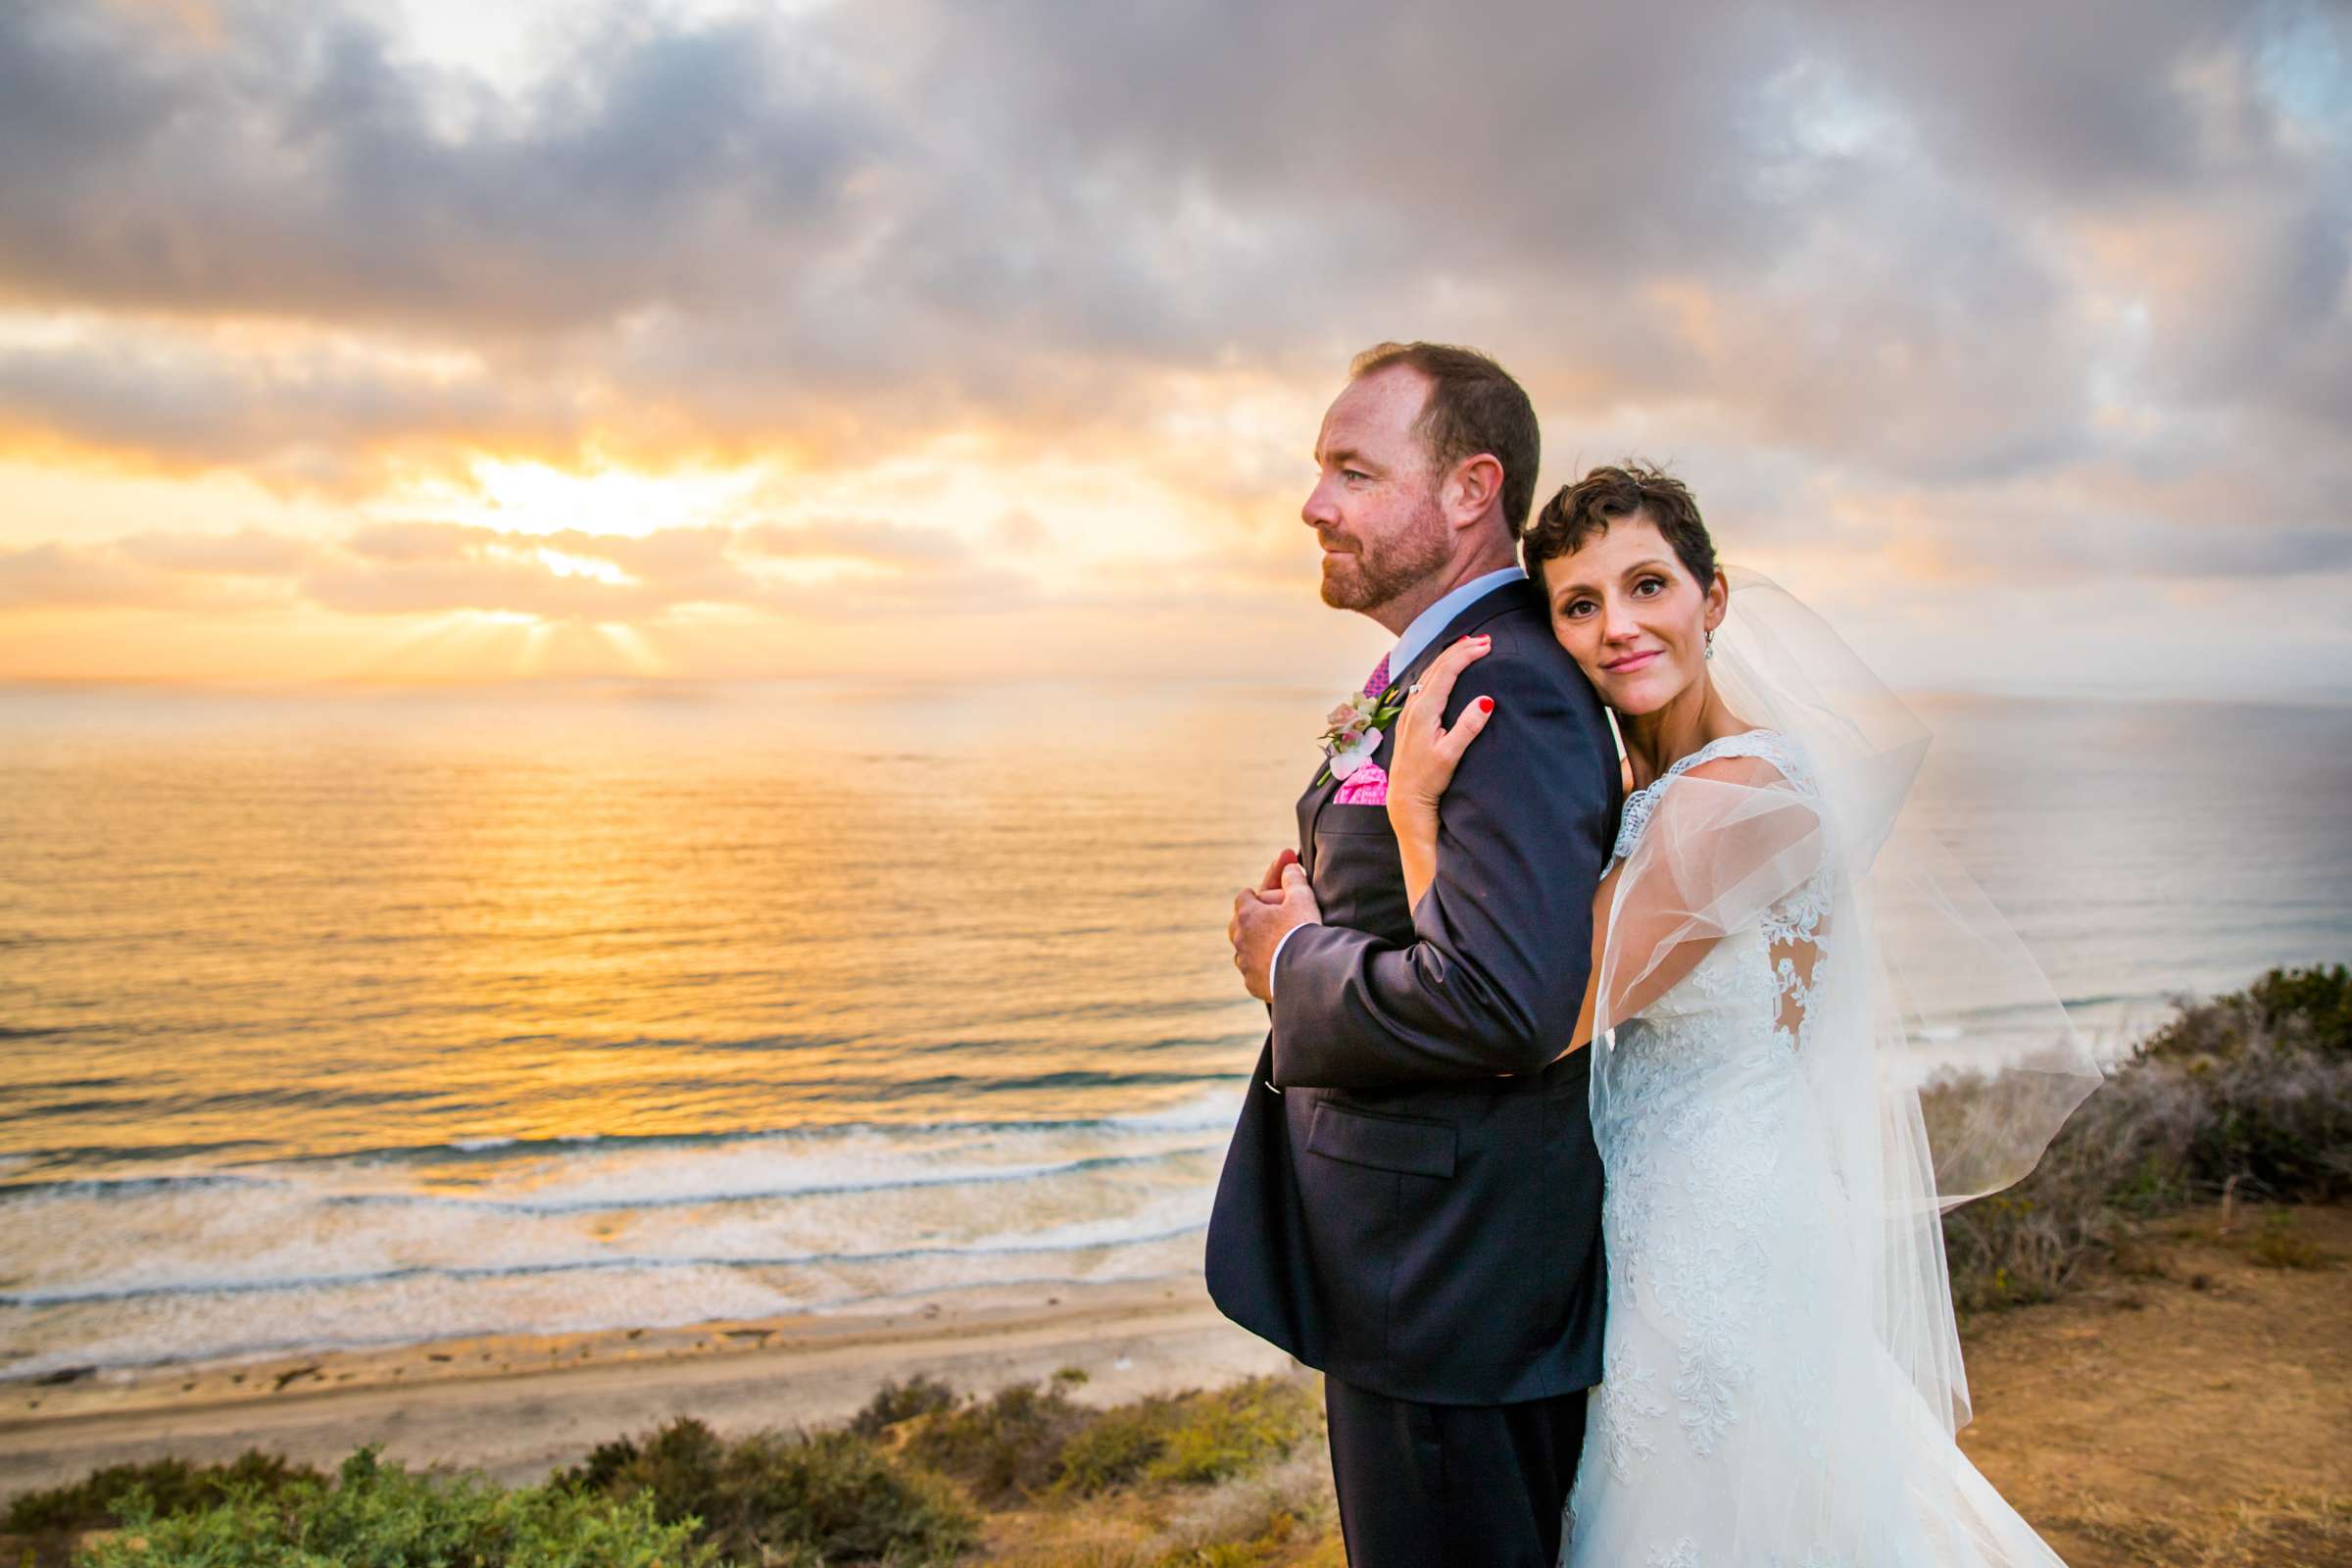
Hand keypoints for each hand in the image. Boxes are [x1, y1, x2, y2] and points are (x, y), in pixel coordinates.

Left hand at [1229, 861, 1321, 1002]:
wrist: (1308, 972)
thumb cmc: (1304, 931)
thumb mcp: (1302, 898)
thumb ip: (1294, 878)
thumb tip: (1289, 865)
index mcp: (1248, 915)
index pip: (1243, 897)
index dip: (1253, 896)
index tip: (1262, 897)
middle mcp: (1241, 939)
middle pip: (1237, 925)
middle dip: (1248, 921)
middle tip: (1261, 920)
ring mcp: (1245, 963)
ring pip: (1242, 951)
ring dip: (1252, 947)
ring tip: (1267, 947)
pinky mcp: (1252, 984)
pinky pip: (1252, 973)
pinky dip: (1260, 969)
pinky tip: (1273, 969)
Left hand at [1385, 634, 1494, 830]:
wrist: (1406, 797)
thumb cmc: (1428, 779)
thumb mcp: (1451, 755)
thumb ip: (1468, 727)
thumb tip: (1486, 700)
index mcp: (1425, 710)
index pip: (1447, 672)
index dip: (1467, 655)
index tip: (1487, 646)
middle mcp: (1414, 706)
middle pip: (1437, 667)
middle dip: (1461, 650)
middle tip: (1485, 640)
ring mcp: (1410, 711)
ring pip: (1430, 673)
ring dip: (1450, 657)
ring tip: (1468, 645)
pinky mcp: (1410, 718)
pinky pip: (1425, 683)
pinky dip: (1440, 670)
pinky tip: (1446, 669)